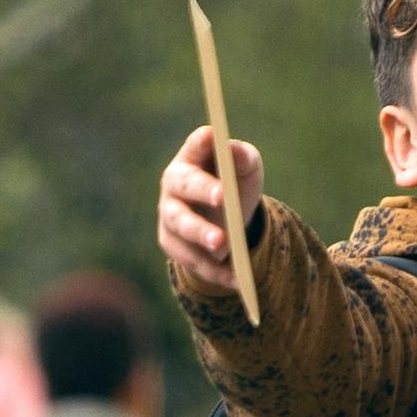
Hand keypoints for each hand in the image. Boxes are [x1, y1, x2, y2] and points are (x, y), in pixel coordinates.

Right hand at [157, 125, 264, 298]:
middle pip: (184, 185)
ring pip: (181, 224)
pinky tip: (236, 280)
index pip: (196, 144)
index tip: (212, 135)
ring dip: (201, 235)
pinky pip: (189, 258)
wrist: (227, 220)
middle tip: (222, 197)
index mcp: (193, 156)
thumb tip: (234, 150)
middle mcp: (173, 183)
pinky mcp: (170, 242)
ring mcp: (168, 213)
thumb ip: (243, 158)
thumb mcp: (247, 169)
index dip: (202, 141)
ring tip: (223, 246)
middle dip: (202, 190)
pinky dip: (213, 270)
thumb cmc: (235, 184)